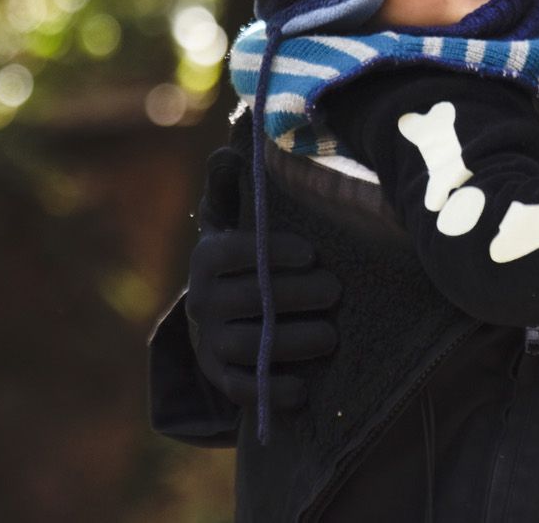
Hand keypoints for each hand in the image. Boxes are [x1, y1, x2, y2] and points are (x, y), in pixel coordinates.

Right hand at [184, 147, 340, 410]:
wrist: (226, 310)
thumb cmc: (252, 256)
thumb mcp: (245, 219)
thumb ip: (238, 186)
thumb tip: (230, 147)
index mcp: (208, 258)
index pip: (234, 253)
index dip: (271, 253)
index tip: (312, 252)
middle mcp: (202, 301)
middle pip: (246, 301)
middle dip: (294, 296)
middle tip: (336, 290)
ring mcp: (210, 341)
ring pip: (246, 345)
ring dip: (289, 343)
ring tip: (331, 336)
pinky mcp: (221, 376)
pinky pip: (240, 388)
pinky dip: (270, 391)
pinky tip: (304, 389)